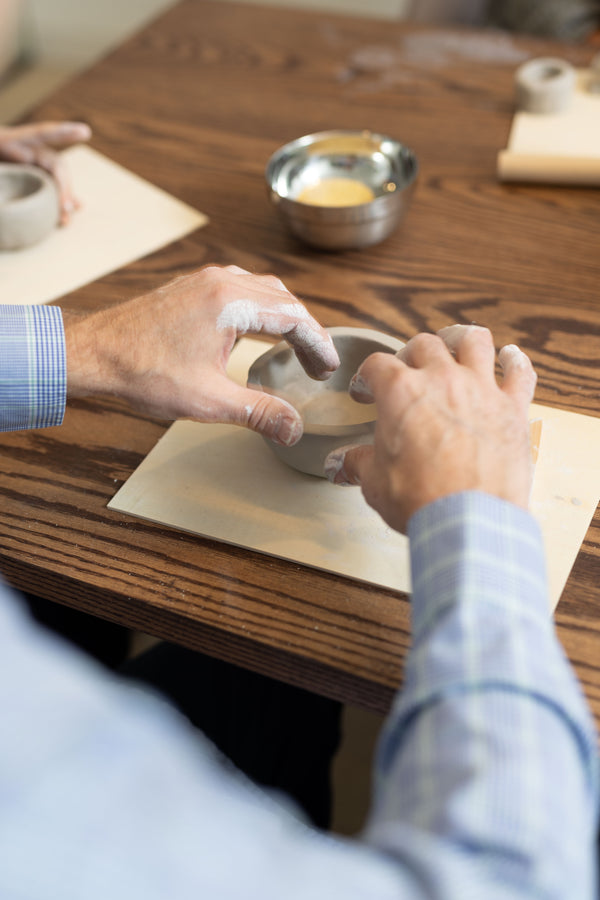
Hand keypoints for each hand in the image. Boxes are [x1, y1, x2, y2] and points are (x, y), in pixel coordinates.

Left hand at [0, 121, 90, 223]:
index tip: (84, 131)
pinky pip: (51, 190)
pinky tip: (71, 211)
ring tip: (65, 218)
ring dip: (65, 198)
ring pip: (57, 181)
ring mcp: (33, 165)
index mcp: (13, 139)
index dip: (64, 132)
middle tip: (65, 206)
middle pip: (55, 165)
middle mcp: (30, 150)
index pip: (42, 133)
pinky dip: (61, 200)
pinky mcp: (32, 180)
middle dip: (63, 185)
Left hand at [65, 265, 339, 445]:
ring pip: (261, 289)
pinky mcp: (190, 287)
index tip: (329, 368)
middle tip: (316, 364)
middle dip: (306, 331)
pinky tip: (255, 331)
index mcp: (231, 302)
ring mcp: (203, 280)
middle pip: (282, 299)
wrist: (93, 352)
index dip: (319, 344)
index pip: (294, 317)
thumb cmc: (144, 371)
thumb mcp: (209, 400)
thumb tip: (294, 429)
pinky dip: (259, 308)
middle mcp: (221, 281)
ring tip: (294, 347)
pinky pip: (239, 288)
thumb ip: (259, 412)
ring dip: (283, 317)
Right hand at [324, 325, 536, 533]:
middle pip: (423, 344)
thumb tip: (339, 464)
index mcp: (401, 391)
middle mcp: (442, 379)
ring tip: (453, 343)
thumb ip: (358, 464)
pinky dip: (515, 361)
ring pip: (474, 341)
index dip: (366, 377)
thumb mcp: (376, 482)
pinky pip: (520, 371)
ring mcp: (481, 389)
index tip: (365, 391)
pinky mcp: (513, 408)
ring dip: (460, 339)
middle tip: (406, 370)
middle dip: (409, 355)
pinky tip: (509, 357)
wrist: (469, 520)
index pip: (377, 365)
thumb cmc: (421, 499)